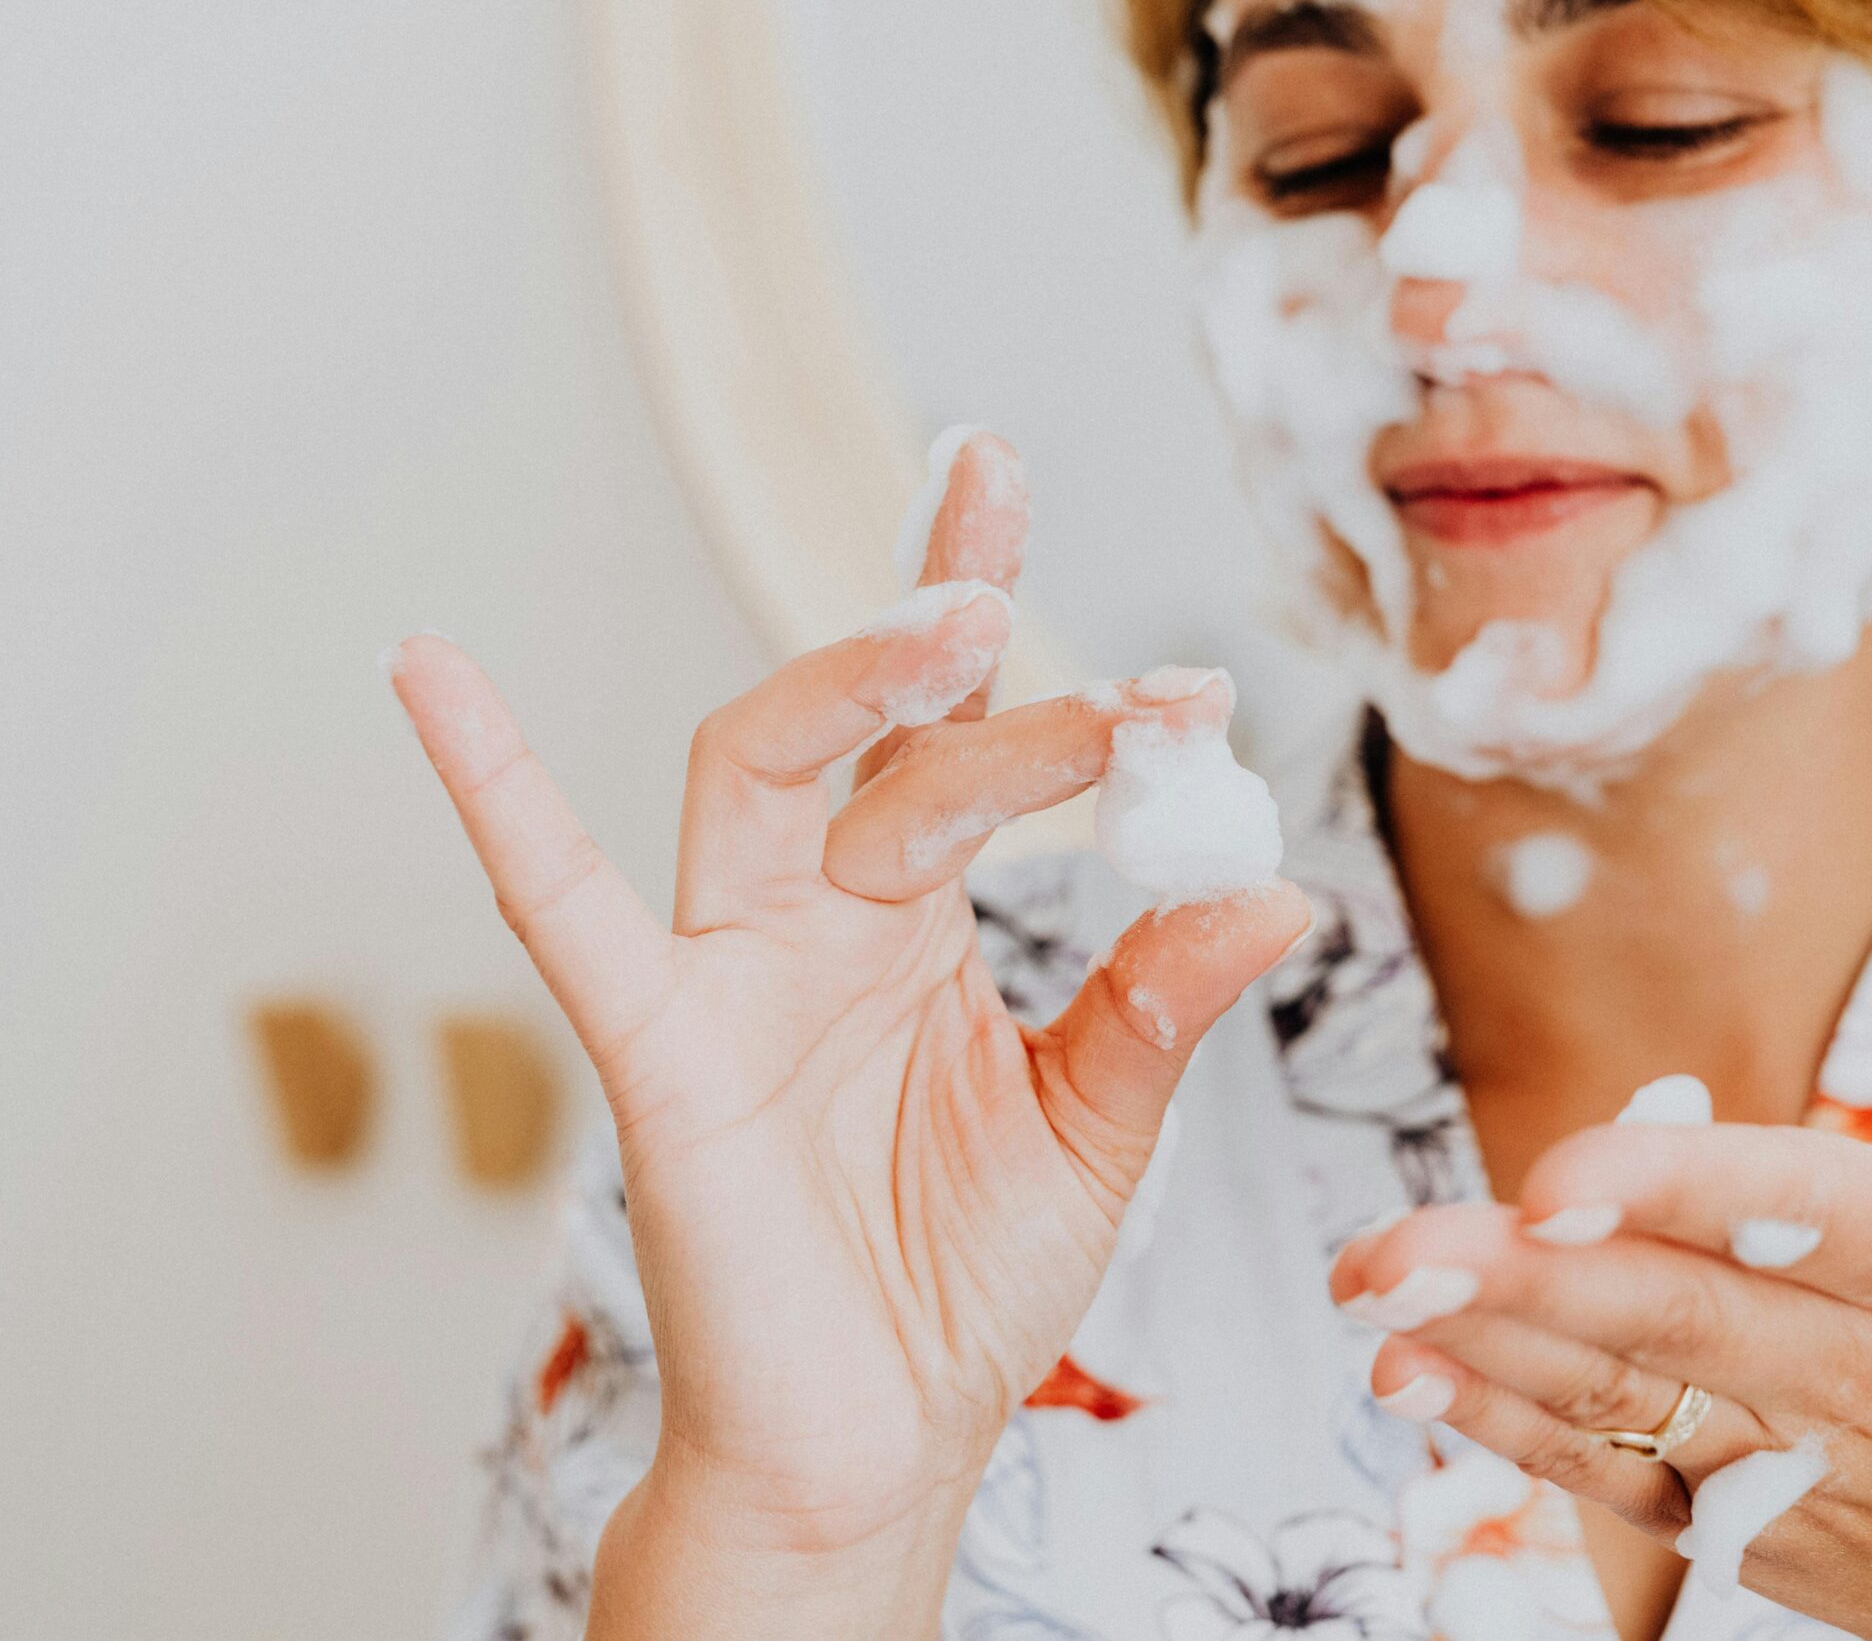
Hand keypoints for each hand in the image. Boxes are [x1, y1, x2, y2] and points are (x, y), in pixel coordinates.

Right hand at [390, 435, 1306, 1634]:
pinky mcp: (663, 1052)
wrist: (875, 1450)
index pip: (960, 742)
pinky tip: (431, 672)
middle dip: (946, 645)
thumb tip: (1277, 890)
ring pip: (762, 775)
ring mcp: (736, 973)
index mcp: (919, 928)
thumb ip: (1159, 1003)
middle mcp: (823, 922)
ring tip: (951, 616)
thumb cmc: (963, 1285)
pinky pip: (563, 911)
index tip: (1110, 584)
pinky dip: (493, 791)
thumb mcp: (1096, 1127)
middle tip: (1030, 592)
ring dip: (848, 684)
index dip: (1006, 635)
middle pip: (871, 731)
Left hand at [1331, 936, 1871, 1639]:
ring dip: (1484, 1346)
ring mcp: (1795, 1464)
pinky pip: (1611, 1478)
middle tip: (1389, 1239)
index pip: (1811, 1219)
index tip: (1563, 1170)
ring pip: (1622, 1401)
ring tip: (1370, 1294)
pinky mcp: (1745, 1528)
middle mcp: (1868, 1375)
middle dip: (1524, 1278)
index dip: (1688, 1193)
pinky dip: (1507, 1429)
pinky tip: (1411, 1378)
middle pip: (1679, 1320)